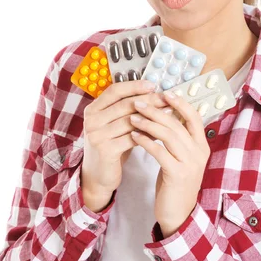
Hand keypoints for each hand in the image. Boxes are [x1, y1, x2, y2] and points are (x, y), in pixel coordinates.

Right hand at [81, 79, 168, 202]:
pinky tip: (160, 133)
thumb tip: (154, 94)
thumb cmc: (111, 147)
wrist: (98, 176)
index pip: (114, 91)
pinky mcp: (105, 150)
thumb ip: (126, 111)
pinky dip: (148, 134)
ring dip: (152, 117)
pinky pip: (132, 138)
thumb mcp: (114, 126)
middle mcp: (91, 120)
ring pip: (130, 121)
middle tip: (166, 99)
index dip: (134, 85)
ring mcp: (97, 135)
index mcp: (92, 110)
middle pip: (124, 105)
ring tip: (168, 114)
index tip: (153, 84)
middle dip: (148, 100)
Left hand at [129, 91, 210, 235]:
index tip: (164, 92)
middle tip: (138, 102)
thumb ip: (178, 139)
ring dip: (148, 123)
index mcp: (201, 145)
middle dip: (156, 110)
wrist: (179, 212)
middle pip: (177, 123)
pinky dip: (146, 141)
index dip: (180, 103)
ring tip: (132, 117)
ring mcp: (190, 163)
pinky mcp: (177, 174)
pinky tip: (134, 136)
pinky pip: (160, 152)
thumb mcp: (181, 157)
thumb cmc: (176, 182)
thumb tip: (165, 114)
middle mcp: (199, 152)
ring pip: (169, 135)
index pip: (194, 116)